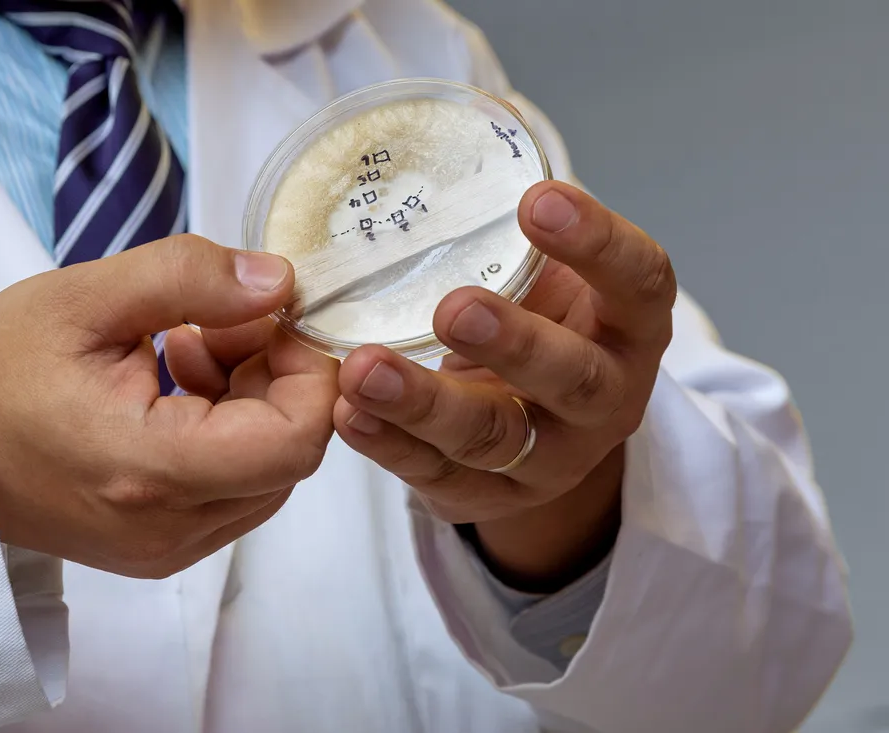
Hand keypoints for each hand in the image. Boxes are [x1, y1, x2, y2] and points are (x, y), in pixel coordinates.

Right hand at [0, 235, 338, 578]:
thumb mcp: (86, 297)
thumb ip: (190, 278)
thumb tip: (281, 282)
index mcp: (152, 468)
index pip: (295, 440)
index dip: (307, 372)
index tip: (271, 318)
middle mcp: (170, 528)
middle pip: (288, 455)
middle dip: (274, 378)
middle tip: (212, 326)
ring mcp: (167, 548)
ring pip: (267, 472)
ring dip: (250, 403)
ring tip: (182, 351)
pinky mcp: (161, 548)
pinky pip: (233, 490)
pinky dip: (227, 433)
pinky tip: (172, 388)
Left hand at [333, 181, 675, 589]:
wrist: (548, 433)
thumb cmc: (543, 325)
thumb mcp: (550, 275)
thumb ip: (517, 222)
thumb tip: (478, 114)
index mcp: (630, 326)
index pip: (640, 283)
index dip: (598, 244)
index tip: (539, 199)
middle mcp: (603, 396)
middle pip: (572, 378)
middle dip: (515, 344)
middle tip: (453, 307)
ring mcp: (551, 456)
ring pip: (498, 438)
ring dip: (429, 404)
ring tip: (366, 369)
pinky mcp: (490, 496)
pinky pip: (439, 477)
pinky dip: (389, 446)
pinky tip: (348, 413)